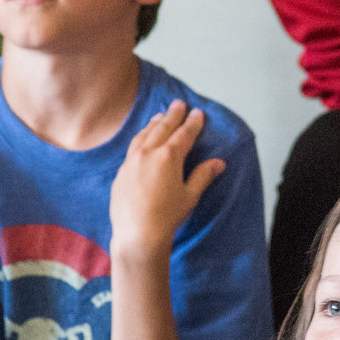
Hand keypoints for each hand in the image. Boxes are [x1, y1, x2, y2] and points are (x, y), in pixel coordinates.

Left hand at [110, 101, 225, 258]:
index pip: (184, 134)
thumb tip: (218, 163)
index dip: (192, 123)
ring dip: (154, 124)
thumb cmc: (166, 217)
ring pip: (144, 135)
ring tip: (159, 116)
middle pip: (162, 128)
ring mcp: (131, 162)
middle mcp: (148, 154)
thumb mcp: (190, 195)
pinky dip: (140, 138)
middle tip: (179, 104)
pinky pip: (132, 148)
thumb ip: (203, 175)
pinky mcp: (121, 173)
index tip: (198, 113)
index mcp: (168, 157)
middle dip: (172, 115)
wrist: (137, 235)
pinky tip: (142, 140)